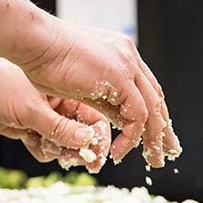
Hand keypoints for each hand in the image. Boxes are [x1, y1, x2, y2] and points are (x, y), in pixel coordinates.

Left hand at [0, 56, 110, 173]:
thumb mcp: (30, 108)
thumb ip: (58, 128)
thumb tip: (87, 141)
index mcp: (65, 90)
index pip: (94, 118)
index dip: (98, 137)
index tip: (99, 155)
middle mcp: (58, 104)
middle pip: (81, 134)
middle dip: (79, 148)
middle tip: (77, 160)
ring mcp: (44, 116)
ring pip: (64, 144)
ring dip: (59, 150)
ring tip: (46, 145)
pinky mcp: (30, 127)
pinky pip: (46, 146)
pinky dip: (42, 149)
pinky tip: (31, 141)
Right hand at [18, 21, 180, 167]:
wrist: (35, 41)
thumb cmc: (43, 58)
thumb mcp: (78, 82)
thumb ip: (102, 97)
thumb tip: (119, 119)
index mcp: (119, 51)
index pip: (145, 86)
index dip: (152, 111)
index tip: (154, 133)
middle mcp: (128, 55)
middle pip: (155, 96)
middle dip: (162, 127)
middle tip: (167, 151)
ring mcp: (126, 64)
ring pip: (152, 108)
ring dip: (154, 138)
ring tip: (152, 160)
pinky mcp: (120, 77)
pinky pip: (137, 115)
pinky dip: (131, 137)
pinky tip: (118, 151)